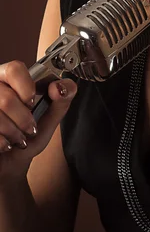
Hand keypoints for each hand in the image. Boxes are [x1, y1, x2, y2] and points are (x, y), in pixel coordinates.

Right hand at [0, 60, 77, 184]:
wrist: (11, 163)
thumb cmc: (28, 137)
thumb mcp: (49, 119)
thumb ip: (61, 100)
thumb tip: (60, 86)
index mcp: (9, 80)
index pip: (14, 69)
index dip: (26, 88)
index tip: (31, 102)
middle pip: (7, 98)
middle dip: (23, 120)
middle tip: (29, 128)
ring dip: (13, 133)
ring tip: (17, 138)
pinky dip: (2, 142)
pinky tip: (5, 143)